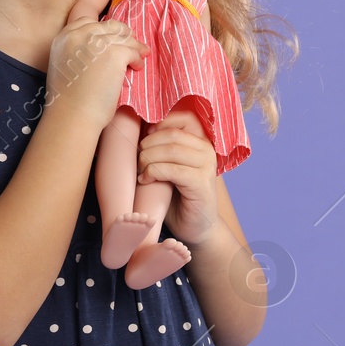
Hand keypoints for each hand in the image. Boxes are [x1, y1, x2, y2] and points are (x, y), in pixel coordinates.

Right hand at [43, 11, 148, 130]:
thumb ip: (78, 50)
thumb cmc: (69, 99)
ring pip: (125, 38)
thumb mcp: (65, 64)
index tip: (115, 38)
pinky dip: (137, 60)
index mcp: (64, 36)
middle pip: (110, 26)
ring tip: (140, 56)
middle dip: (123, 35)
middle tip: (133, 45)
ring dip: (134, 47)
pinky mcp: (115, 54)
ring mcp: (98, 42)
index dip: (105, 30)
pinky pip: (133, 51)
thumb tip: (102, 45)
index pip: (90, 22)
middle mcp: (79, 34)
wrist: (72, 115)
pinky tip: (137, 68)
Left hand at [138, 109, 219, 247]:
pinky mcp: (201, 183)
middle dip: (147, 145)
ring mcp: (207, 166)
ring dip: (148, 160)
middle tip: (137, 161)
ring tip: (141, 173)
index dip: (158, 124)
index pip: (181, 117)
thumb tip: (137, 127)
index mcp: (200, 141)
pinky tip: (146, 181)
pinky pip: (172, 170)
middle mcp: (207, 150)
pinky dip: (153, 172)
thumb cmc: (176, 196)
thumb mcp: (168, 165)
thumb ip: (161, 147)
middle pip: (171, 134)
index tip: (144, 140)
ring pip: (170, 150)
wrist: (195, 228)